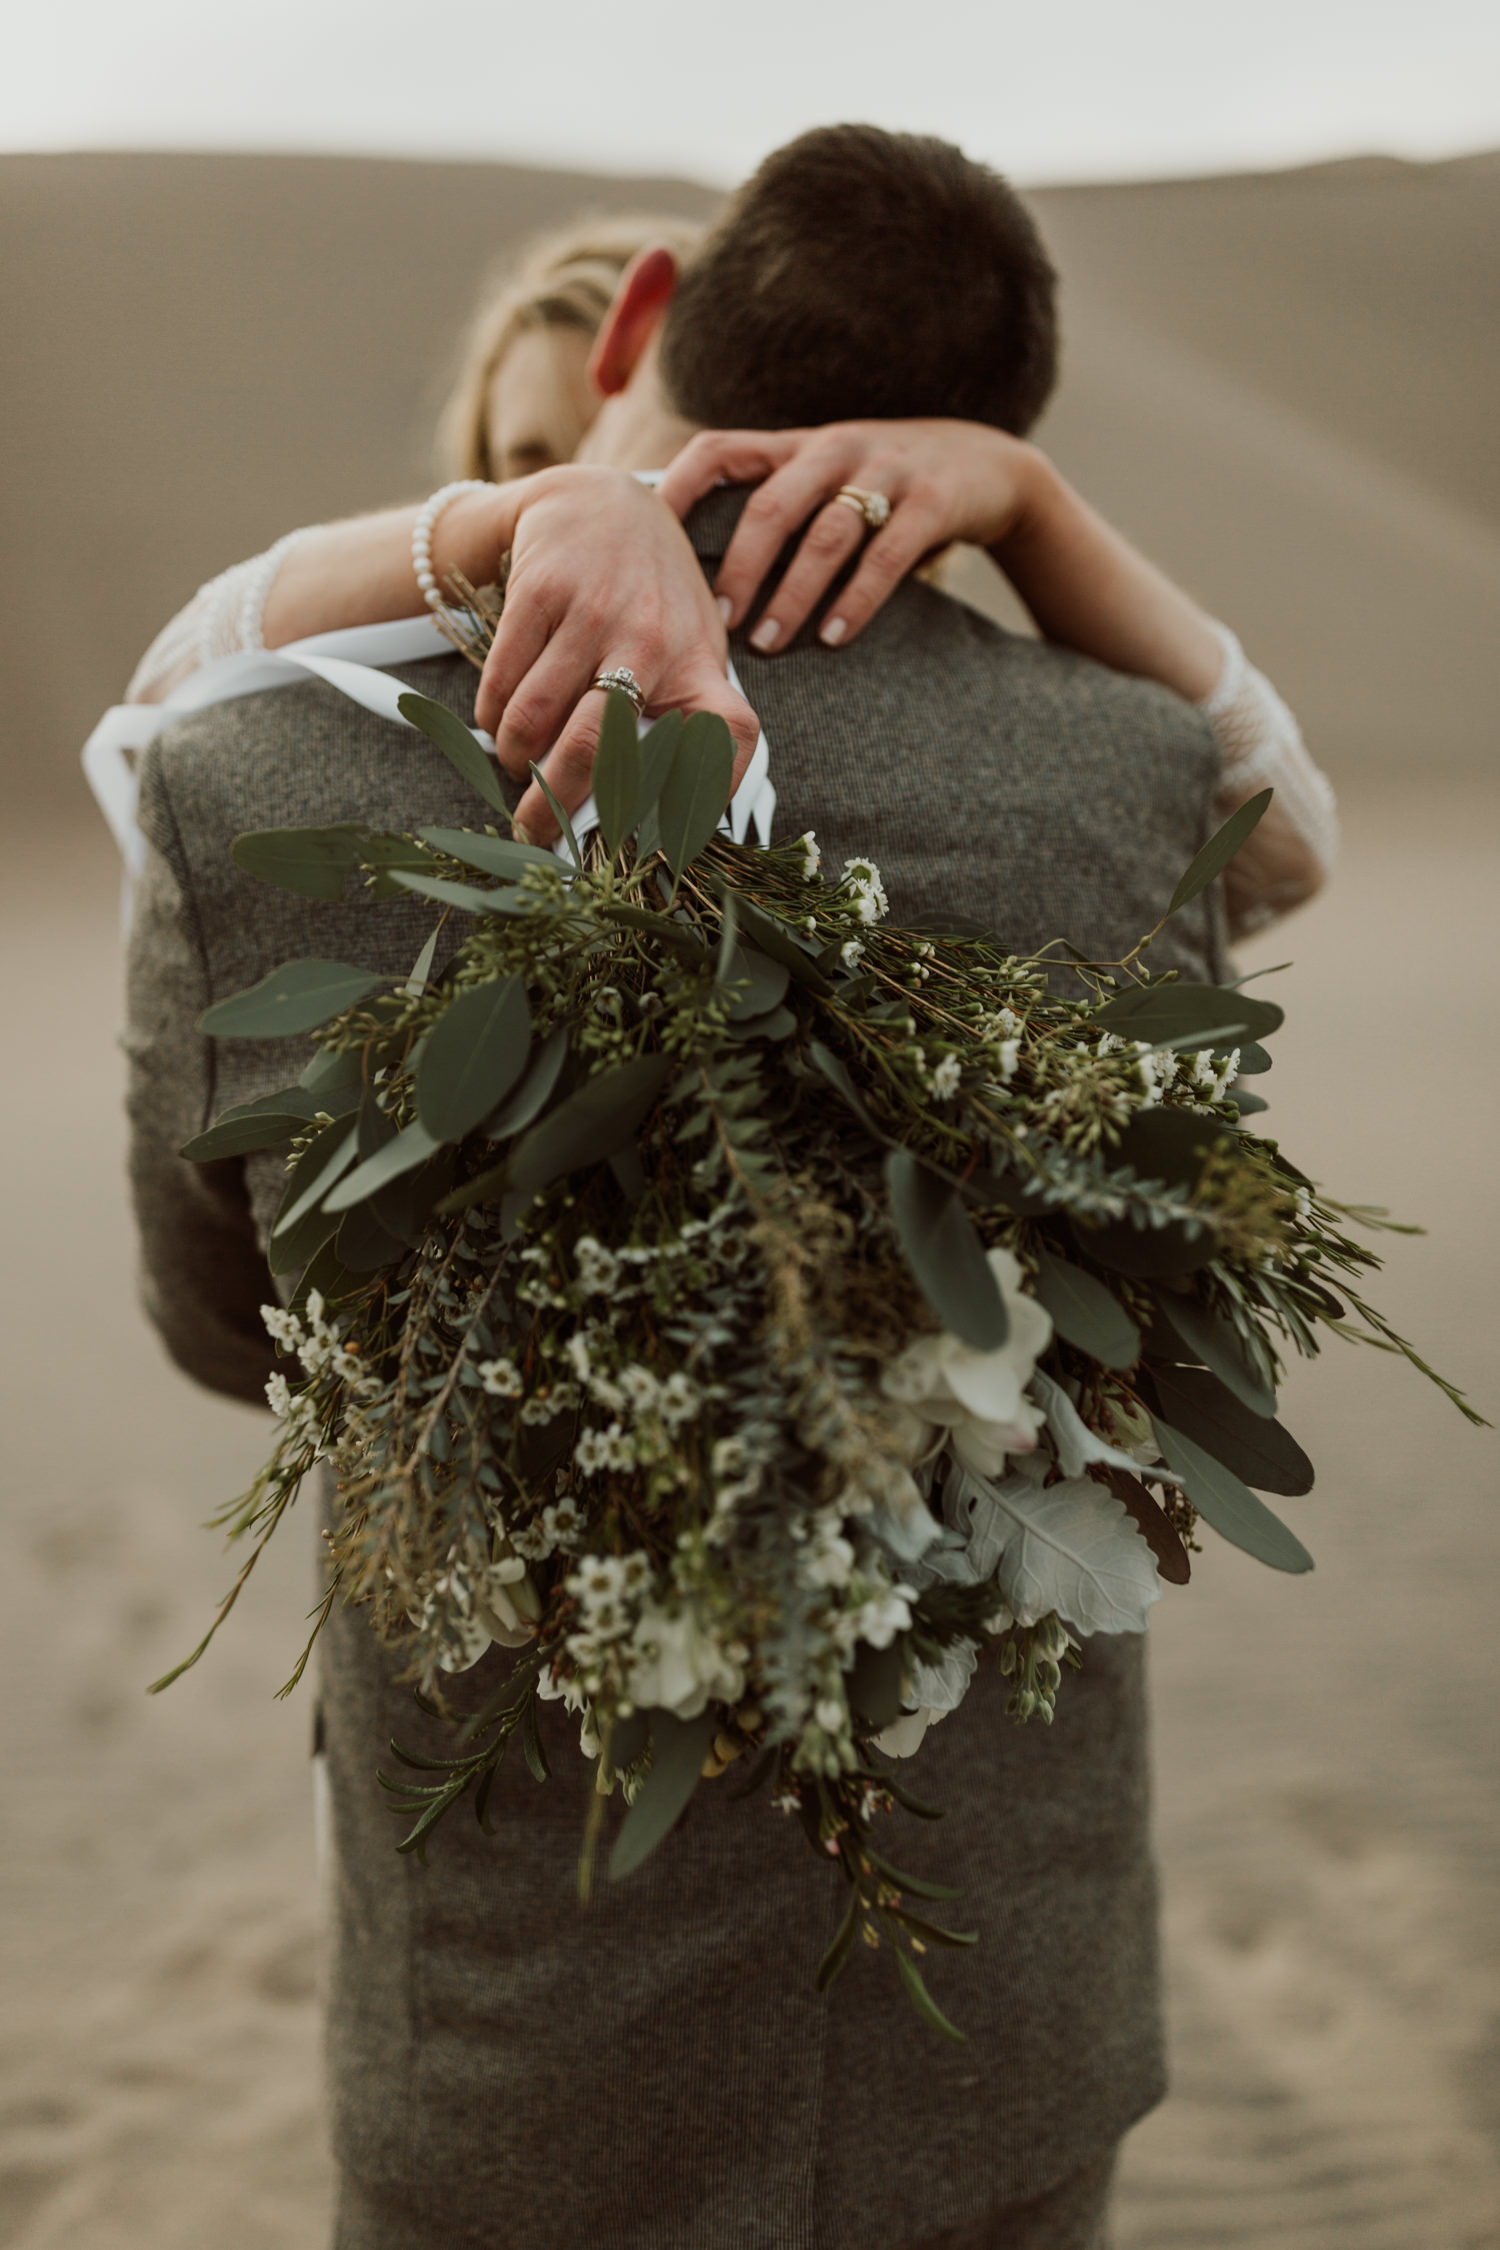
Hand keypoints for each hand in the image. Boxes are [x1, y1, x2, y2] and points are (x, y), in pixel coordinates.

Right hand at [455, 469, 759, 843]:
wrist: (601, 501)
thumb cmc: (650, 595)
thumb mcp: (688, 645)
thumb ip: (683, 713)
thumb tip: (660, 809)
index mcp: (699, 664)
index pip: (729, 736)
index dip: (711, 793)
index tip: (675, 843)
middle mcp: (654, 639)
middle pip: (597, 750)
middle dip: (552, 807)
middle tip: (531, 833)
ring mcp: (596, 611)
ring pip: (535, 721)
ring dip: (513, 760)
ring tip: (513, 766)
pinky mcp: (542, 591)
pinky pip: (504, 683)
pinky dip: (492, 716)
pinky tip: (498, 721)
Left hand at [657, 420, 1046, 652]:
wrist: (986, 464)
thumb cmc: (882, 489)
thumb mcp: (824, 480)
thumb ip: (771, 511)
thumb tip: (689, 580)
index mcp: (795, 447)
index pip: (720, 451)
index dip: (679, 489)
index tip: (649, 540)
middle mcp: (833, 449)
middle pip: (771, 504)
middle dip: (738, 565)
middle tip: (715, 621)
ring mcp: (885, 471)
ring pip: (826, 533)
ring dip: (792, 593)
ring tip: (767, 642)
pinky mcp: (932, 502)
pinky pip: (886, 556)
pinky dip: (855, 601)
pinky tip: (832, 638)